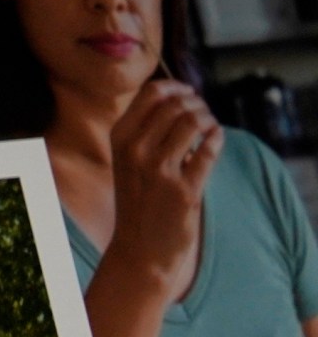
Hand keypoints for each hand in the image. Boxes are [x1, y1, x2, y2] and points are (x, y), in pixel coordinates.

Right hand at [103, 79, 221, 302]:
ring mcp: (159, 171)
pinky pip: (210, 149)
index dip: (177, 87)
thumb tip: (182, 96)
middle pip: (177, 103)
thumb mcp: (128, 160)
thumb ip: (147, 129)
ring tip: (209, 128)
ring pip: (194, 120)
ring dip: (208, 119)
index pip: (152, 92)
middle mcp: (135, 151)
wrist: (139, 249)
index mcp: (119, 139)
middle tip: (202, 115)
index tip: (189, 95)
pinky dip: (217, 138)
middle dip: (197, 103)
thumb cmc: (139, 200)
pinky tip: (215, 140)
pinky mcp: (184, 189)